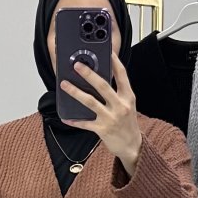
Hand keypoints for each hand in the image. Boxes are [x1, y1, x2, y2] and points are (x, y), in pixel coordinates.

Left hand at [61, 48, 142, 176]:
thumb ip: (116, 92)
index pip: (122, 75)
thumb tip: (98, 78)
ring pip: (90, 102)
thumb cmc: (127, 123)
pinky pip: (85, 123)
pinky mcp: (102, 129)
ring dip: (75, 92)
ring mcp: (111, 118)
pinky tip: (65, 117)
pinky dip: (74, 120)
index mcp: (128, 97)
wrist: (133, 146)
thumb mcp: (127, 105)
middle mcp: (120, 106)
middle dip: (88, 74)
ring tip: (64, 84)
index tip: (107, 51)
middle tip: (77, 65)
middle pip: (103, 86)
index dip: (115, 62)